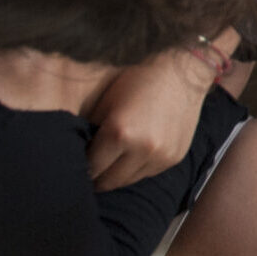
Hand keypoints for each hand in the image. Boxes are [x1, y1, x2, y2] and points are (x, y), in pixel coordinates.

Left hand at [86, 45, 225, 190]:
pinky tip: (134, 153)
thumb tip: (74, 155)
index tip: (75, 164)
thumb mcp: (104, 102)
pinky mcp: (174, 158)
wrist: (182, 74)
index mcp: (119, 133)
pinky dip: (136, 168)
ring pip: (128, 181)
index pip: (90, 167)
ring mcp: (161, 156)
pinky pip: (147, 173)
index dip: (80, 166)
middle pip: (108, 181)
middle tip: (90, 168)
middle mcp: (142, 149)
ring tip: (111, 162)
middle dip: (96, 176)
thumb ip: (88, 132)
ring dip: (116, 175)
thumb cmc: (137, 82)